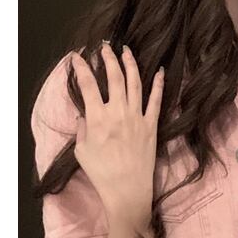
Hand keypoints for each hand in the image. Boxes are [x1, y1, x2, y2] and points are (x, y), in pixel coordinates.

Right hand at [70, 42, 164, 220]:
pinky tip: (159, 71)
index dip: (81, 68)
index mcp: (97, 118)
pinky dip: (158, 84)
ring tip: (126, 51)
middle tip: (105, 47)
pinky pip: (156, 100)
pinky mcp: (152, 125)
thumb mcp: (81, 151)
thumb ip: (82, 128)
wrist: (127, 190)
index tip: (78, 57)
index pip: (87, 85)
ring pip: (135, 83)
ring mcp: (137, 117)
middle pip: (113, 77)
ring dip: (130, 64)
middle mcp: (118, 112)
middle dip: (108, 58)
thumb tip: (84, 114)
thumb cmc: (101, 173)